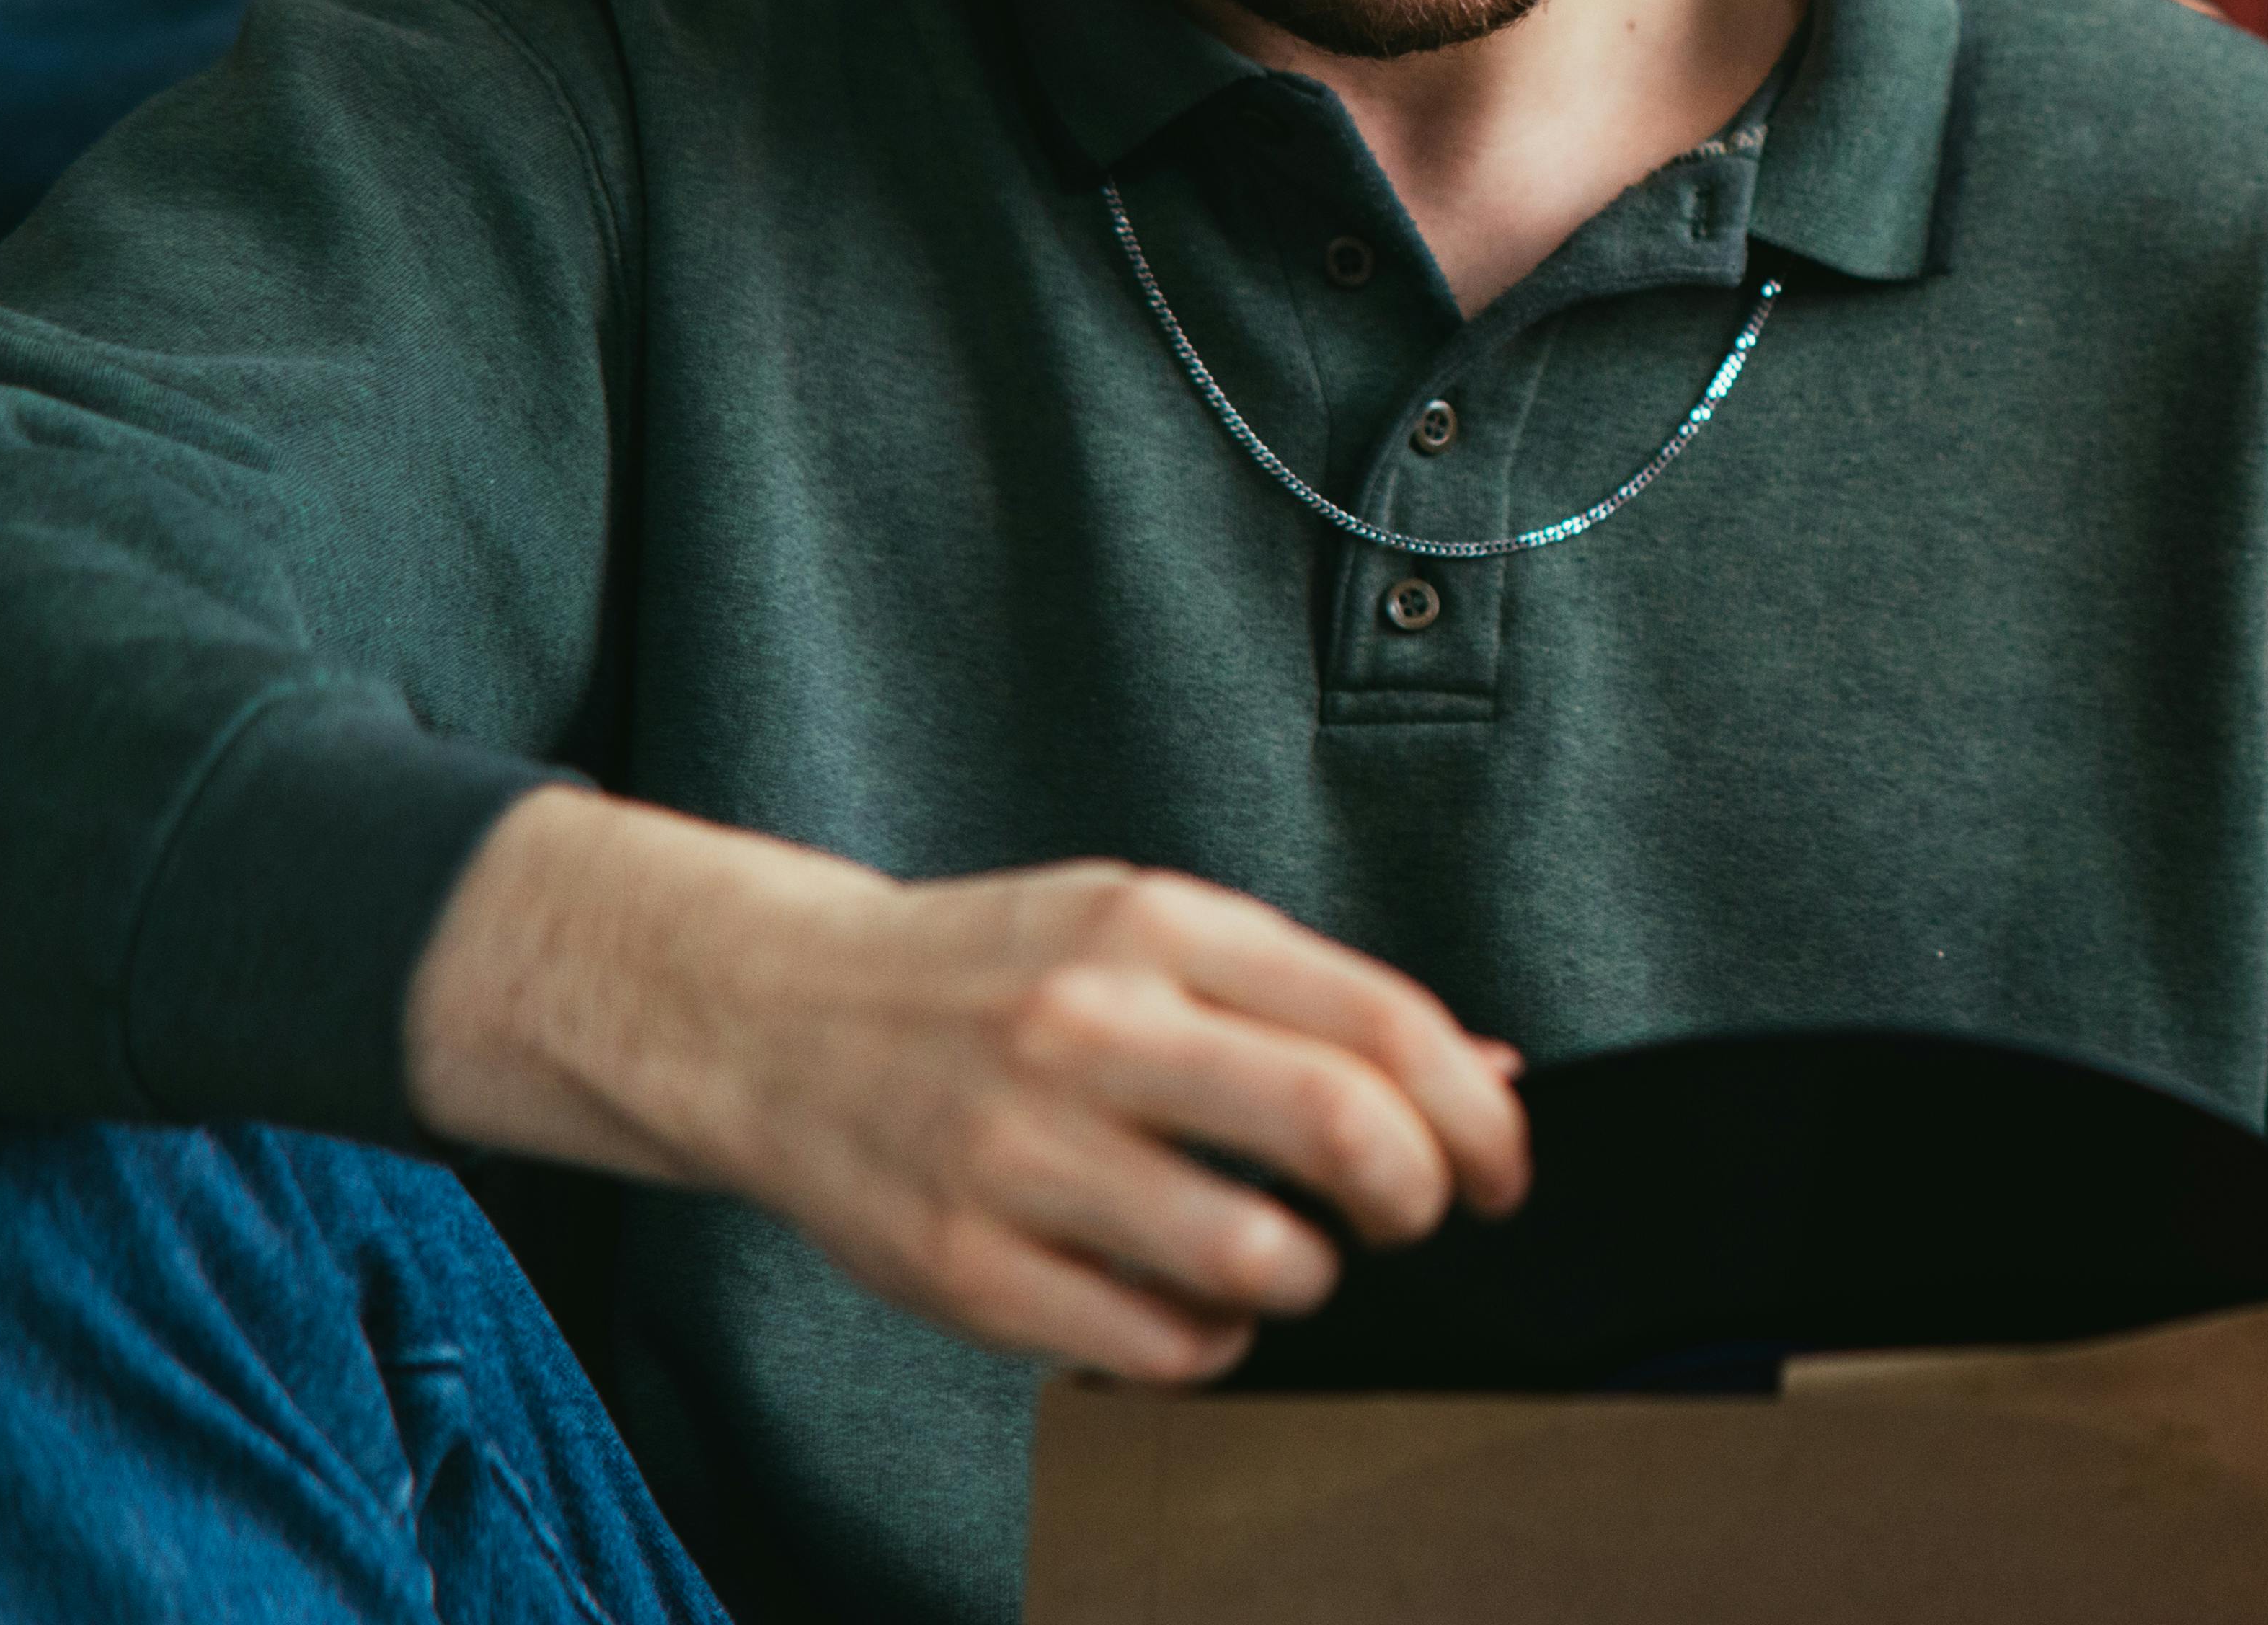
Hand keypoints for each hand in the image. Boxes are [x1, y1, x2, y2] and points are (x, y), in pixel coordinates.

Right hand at [404, 790, 1530, 1379]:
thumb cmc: (992, 974)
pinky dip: (1217, 1338)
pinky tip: (1196, 1297)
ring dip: (1314, 1276)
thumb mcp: (1148, 929)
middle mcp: (1089, 1027)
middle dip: (1422, 1193)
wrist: (768, 1016)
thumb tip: (1487, 1070)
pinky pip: (1157, 1341)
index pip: (1379, 1020)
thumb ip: (1310, 994)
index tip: (1498, 1165)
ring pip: (1256, 1255)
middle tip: (1419, 1215)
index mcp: (1154, 926)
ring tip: (1292, 1255)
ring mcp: (1018, 1151)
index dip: (1476, 1111)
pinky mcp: (963, 1267)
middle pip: (1339, 1124)